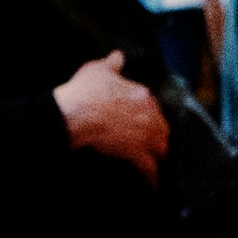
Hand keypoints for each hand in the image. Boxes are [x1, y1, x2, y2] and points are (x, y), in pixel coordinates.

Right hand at [53, 52, 166, 181]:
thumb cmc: (85, 90)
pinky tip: (151, 182)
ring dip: (157, 154)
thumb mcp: (98, 70)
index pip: (154, 108)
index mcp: (143, 96)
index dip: (148, 115)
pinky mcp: (137, 153)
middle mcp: (150, 116)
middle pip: (162, 129)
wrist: (75, 113)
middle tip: (149, 141)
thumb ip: (112, 63)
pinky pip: (149, 168)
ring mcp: (146, 136)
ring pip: (160, 148)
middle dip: (157, 135)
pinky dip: (151, 176)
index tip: (144, 120)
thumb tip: (119, 55)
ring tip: (152, 159)